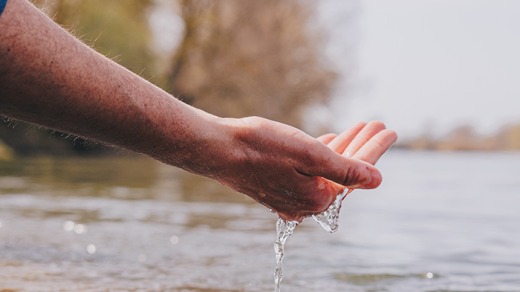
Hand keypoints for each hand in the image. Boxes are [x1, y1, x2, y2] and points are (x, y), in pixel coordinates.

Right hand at [198, 117, 393, 221]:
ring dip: (342, 147)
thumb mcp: (309, 155)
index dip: (374, 150)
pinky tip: (329, 139)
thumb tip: (376, 180)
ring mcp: (289, 195)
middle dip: (361, 146)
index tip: (389, 129)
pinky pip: (308, 169)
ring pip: (325, 169)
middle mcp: (305, 202)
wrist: (218, 149)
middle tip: (378, 123)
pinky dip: (321, 154)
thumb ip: (344, 170)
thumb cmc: (261, 147)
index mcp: (317, 198)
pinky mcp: (276, 184)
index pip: (355, 173)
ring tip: (358, 126)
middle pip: (342, 172)